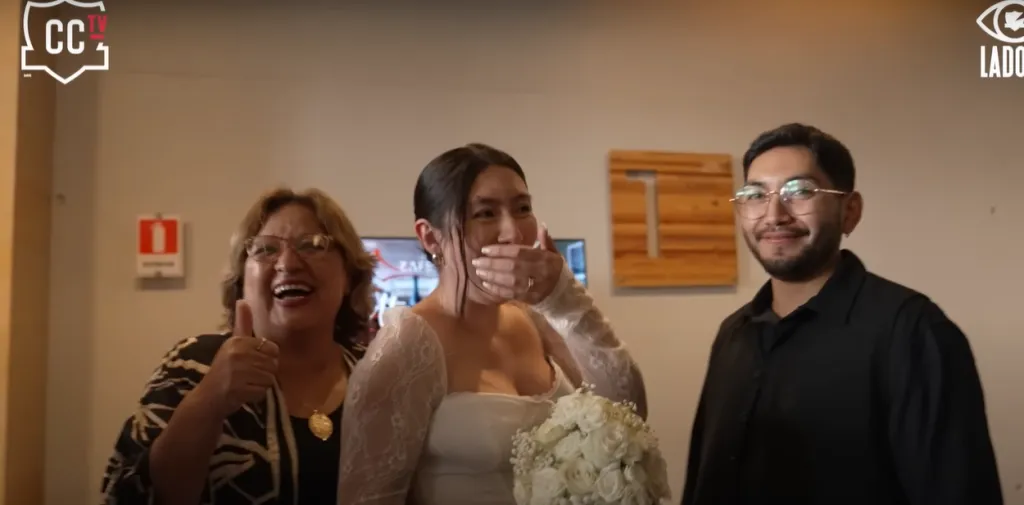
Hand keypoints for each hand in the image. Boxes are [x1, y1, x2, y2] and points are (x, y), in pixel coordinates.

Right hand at [198, 300, 279, 417]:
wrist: (207, 398)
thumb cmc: (223, 370)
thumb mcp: (233, 344)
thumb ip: (242, 324)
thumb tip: (243, 300)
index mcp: (238, 341)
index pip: (273, 349)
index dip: (266, 359)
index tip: (251, 363)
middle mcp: (237, 353)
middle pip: (273, 364)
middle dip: (264, 373)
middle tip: (247, 376)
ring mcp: (237, 372)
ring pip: (270, 378)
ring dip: (260, 385)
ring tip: (245, 384)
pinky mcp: (238, 389)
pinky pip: (262, 391)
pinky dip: (256, 395)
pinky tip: (243, 393)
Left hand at [472, 224, 563, 303]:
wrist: (563, 294)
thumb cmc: (554, 270)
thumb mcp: (554, 253)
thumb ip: (546, 241)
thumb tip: (542, 226)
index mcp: (545, 258)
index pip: (519, 253)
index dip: (500, 251)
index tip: (485, 249)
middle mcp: (540, 272)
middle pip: (512, 266)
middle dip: (492, 264)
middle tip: (476, 261)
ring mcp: (535, 287)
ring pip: (510, 281)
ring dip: (492, 276)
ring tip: (479, 271)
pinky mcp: (530, 299)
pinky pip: (511, 294)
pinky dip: (497, 289)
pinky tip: (486, 284)